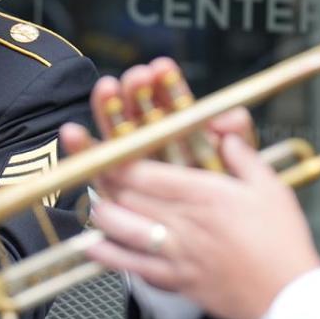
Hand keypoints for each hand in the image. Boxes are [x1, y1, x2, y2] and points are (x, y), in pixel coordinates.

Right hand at [59, 56, 254, 197]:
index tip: (161, 68)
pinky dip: (85, 150)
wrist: (222, 250)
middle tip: (133, 78)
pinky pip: (102, 169)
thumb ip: (240, 139)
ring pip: (122, 137)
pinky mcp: (122, 192)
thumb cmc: (233, 209)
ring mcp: (139, 169)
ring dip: (111, 112)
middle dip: (136, 95)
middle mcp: (160, 151)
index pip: (175, 107)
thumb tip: (231, 119)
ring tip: (106, 90)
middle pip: (144, 117)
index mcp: (188, 141)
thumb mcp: (246, 172)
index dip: (169, 88)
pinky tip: (73, 132)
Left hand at [88, 135, 319, 318]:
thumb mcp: (270, 186)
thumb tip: (222, 128)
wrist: (288, 297)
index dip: (116, 158)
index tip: (102, 148)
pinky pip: (132, 267)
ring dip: (102, 212)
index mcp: (204, 193)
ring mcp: (175, 253)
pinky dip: (108, 255)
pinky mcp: (175, 281)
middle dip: (103, 178)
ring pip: (121, 228)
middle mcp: (183, 221)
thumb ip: (242, 154)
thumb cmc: (283, 240)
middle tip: (89, 167)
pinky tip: (92, 245)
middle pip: (126, 195)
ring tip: (95, 201)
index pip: (146, 171)